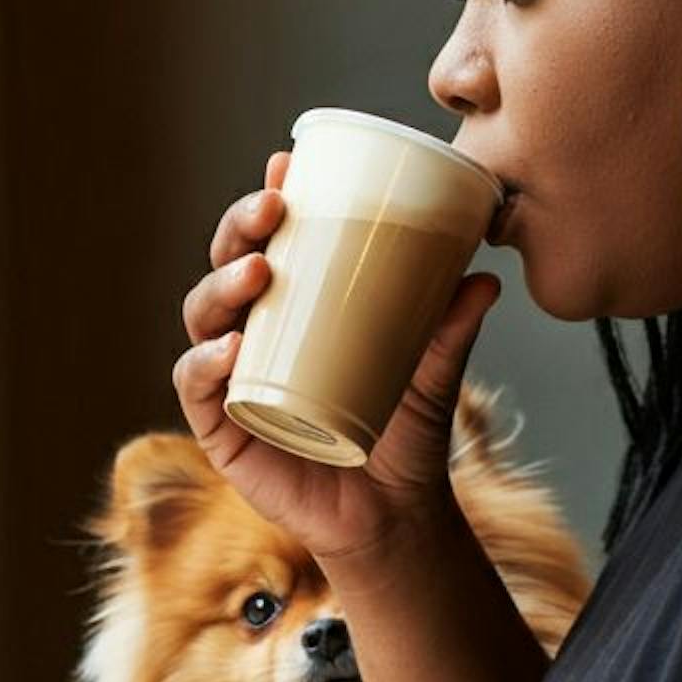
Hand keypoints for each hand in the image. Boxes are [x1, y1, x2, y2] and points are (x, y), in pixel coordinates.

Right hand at [174, 148, 502, 567]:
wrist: (393, 515)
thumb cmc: (404, 434)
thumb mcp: (433, 375)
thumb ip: (452, 331)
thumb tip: (484, 278)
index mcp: (295, 307)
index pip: (269, 241)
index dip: (266, 200)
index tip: (286, 165)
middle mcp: (254, 334)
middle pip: (227, 266)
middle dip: (239, 229)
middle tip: (272, 209)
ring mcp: (230, 379)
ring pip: (204, 317)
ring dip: (221, 285)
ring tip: (259, 274)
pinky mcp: (220, 429)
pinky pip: (196, 388)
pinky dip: (203, 364)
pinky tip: (228, 350)